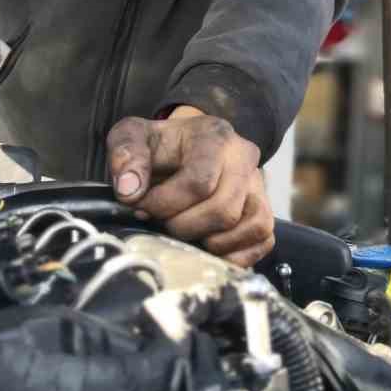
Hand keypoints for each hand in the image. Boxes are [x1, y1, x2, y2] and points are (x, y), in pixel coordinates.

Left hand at [106, 106, 274, 266]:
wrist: (184, 147)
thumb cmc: (160, 147)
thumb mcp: (132, 136)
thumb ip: (126, 155)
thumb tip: (130, 191)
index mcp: (215, 136)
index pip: (199, 182)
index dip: (164, 204)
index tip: (141, 207)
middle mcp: (244, 158)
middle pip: (224, 210)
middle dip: (183, 226)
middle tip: (162, 222)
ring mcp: (259, 185)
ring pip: (249, 226)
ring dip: (210, 242)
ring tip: (185, 232)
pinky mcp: (264, 210)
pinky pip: (263, 240)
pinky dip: (235, 253)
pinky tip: (206, 246)